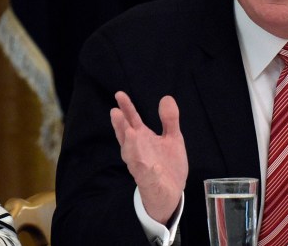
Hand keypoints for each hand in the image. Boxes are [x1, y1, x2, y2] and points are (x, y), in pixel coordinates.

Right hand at [110, 91, 187, 224]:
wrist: (171, 192)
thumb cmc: (167, 164)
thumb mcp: (172, 138)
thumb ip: (169, 119)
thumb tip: (166, 97)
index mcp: (142, 138)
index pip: (132, 121)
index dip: (126, 108)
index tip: (120, 95)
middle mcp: (136, 150)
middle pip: (126, 136)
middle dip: (121, 126)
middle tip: (115, 112)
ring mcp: (140, 166)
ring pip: (131, 155)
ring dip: (130, 145)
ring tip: (130, 132)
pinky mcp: (148, 181)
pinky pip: (145, 175)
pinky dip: (146, 170)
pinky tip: (150, 165)